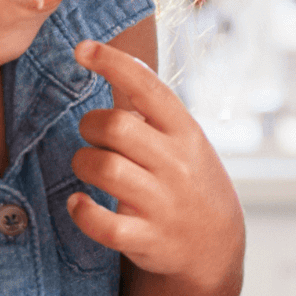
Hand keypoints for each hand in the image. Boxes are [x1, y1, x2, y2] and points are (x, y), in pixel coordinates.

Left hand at [70, 39, 240, 285]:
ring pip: (104, 169)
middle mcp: (177, 165)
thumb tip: (108, 58)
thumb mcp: (184, 140)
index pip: (148, 87)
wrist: (216, 246)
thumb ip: (148, 107)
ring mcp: (163, 204)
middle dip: (90, 126)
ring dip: (82, 163)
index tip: (82, 49)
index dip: (112, 63)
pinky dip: (82, 211)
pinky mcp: (147, 239)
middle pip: (116, 127)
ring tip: (88, 167)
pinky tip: (79, 204)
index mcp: (185, 133)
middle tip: (92, 135)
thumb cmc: (190, 181)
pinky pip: (103, 224)